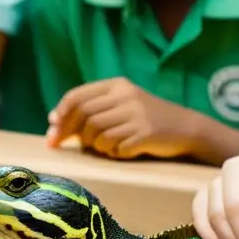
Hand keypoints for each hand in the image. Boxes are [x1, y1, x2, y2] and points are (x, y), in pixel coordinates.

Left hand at [45, 77, 198, 159]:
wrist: (186, 127)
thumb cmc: (147, 118)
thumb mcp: (122, 104)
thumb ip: (92, 108)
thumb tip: (53, 120)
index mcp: (118, 85)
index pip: (78, 96)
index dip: (61, 113)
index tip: (52, 128)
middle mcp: (126, 97)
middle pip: (84, 116)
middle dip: (71, 133)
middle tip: (65, 145)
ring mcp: (136, 115)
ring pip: (96, 134)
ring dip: (95, 145)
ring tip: (106, 146)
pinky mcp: (145, 134)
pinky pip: (114, 148)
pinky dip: (113, 153)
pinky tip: (123, 151)